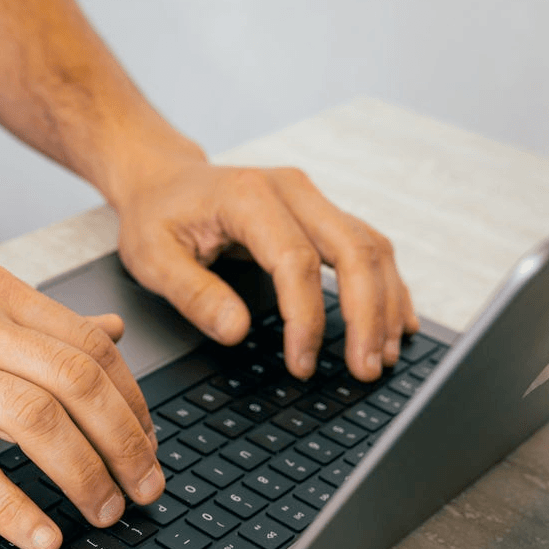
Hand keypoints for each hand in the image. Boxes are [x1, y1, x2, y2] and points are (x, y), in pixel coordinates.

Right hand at [0, 265, 163, 548]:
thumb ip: (37, 321)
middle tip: (145, 487)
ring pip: (37, 420)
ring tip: (104, 512)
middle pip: (78, 382)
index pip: (91, 345)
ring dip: (83, 475)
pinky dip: (13, 507)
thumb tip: (111, 335)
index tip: (147, 441)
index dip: (133, 401)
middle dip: (125, 442)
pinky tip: (39, 535)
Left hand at [113, 144, 419, 381]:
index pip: (296, 261)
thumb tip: (236, 332)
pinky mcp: (320, 211)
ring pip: (371, 246)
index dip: (306, 318)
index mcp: (248, 197)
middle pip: (354, 249)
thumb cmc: (156, 216)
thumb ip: (193, 294)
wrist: (161, 179)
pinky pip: (368, 245)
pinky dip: (386, 285)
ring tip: (386, 355)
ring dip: (385, 303)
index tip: (302, 364)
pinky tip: (397, 321)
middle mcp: (290, 189)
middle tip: (366, 369)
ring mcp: (310, 197)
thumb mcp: (152, 257)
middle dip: (366, 315)